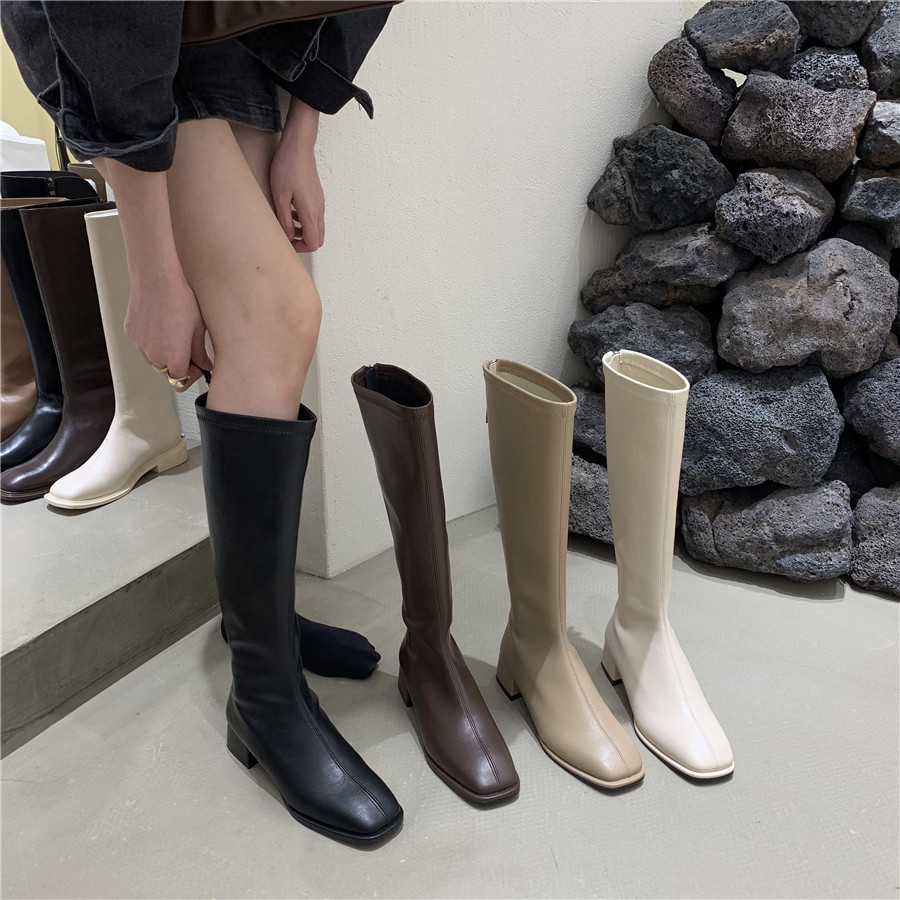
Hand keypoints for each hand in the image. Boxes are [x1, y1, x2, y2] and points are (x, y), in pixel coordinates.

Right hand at [124, 269, 213, 392]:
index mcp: (174, 359)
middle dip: (178, 364)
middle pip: (167, 371)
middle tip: (188, 348)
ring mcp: (140, 346)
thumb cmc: (181, 302)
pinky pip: (143, 344)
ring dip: (164, 353)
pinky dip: (152, 340)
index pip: (180, 382)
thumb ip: (200, 353)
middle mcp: (154, 357)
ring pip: (154, 358)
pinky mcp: (131, 333)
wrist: (157, 281)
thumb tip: (206, 365)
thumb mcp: (198, 329)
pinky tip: (161, 323)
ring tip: (174, 332)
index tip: (198, 366)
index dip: (191, 375)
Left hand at [270, 142, 324, 252]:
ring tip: (287, 222)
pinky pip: (315, 215)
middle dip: (303, 242)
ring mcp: (320, 203)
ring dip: (303, 230)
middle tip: (287, 236)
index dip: (299, 248)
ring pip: (317, 227)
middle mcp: (319, 210)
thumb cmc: (287, 168)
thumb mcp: (280, 197)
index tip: (286, 242)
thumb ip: (285, 220)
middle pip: (318, 238)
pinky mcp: (318, 196)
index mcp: (310, 213)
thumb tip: (288, 237)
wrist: (298, 147)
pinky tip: (292, 209)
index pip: (313, 243)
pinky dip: (305, 220)